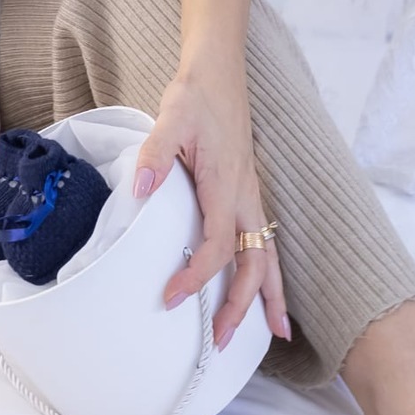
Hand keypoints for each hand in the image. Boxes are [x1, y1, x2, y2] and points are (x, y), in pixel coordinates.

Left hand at [133, 72, 289, 349]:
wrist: (219, 73)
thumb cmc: (196, 96)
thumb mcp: (171, 117)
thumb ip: (156, 153)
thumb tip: (141, 189)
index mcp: (226, 185)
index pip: (216, 245)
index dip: (196, 276)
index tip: (170, 298)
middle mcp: (245, 197)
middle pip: (254, 264)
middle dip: (242, 306)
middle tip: (220, 341)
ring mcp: (250, 196)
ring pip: (268, 256)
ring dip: (268, 295)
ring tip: (273, 334)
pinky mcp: (247, 192)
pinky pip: (264, 241)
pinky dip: (270, 271)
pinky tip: (267, 288)